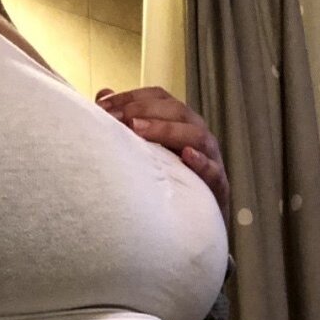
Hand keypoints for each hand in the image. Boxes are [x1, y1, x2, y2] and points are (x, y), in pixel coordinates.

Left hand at [95, 86, 229, 222]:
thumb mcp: (144, 151)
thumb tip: (103, 95)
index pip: (159, 98)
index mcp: (178, 122)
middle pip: (176, 111)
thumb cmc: (166, 181)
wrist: (192, 224)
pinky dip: (201, 162)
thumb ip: (126, 123)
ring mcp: (209, 157)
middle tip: (118, 118)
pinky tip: (186, 156)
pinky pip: (213, 170)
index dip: (132, 97)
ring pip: (195, 135)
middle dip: (145, 111)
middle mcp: (195, 134)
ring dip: (166, 130)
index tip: (103, 105)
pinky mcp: (217, 184)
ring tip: (138, 130)